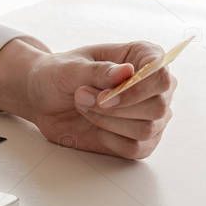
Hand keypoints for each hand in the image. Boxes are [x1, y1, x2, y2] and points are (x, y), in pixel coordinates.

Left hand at [0, 39, 176, 158]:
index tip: (104, 97)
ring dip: (107, 121)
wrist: (45, 99)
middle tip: (81, 97)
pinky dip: (110, 140)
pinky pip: (136, 148)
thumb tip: (127, 72)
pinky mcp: (141, 140)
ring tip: (82, 105)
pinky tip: (94, 125)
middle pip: (158, 107)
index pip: (161, 76)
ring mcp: (151, 115)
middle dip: (116, 109)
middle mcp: (155, 86)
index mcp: (145, 56)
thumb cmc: (60, 74)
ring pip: (146, 130)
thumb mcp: (71, 68)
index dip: (136, 90)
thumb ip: (98, 71)